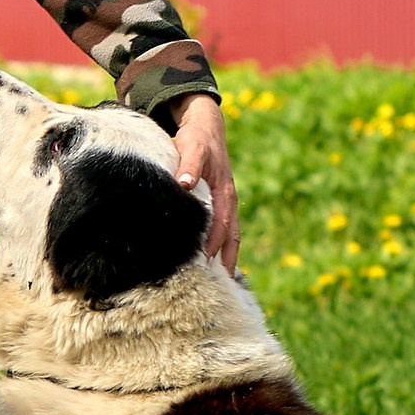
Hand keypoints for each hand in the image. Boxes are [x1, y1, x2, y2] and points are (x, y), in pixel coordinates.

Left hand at [169, 94, 238, 268]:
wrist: (205, 127)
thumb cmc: (196, 138)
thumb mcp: (192, 146)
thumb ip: (188, 164)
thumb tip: (183, 182)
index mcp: (224, 193)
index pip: (223, 226)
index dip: (216, 245)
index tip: (208, 265)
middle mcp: (228, 202)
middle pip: (231, 238)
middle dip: (226, 262)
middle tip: (217, 288)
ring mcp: (224, 204)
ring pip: (229, 237)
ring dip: (224, 258)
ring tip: (215, 283)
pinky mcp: (217, 204)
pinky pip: (222, 230)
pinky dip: (219, 248)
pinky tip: (209, 263)